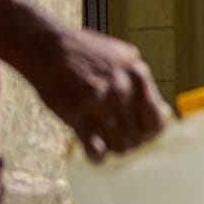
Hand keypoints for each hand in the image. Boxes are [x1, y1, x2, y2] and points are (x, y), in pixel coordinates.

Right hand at [25, 28, 168, 159]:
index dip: (150, 132)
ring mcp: (101, 105)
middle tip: (120, 139)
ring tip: (106, 142)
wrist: (45, 47)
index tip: (140, 134)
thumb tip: (159, 107)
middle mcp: (123, 91)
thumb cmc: (83, 52)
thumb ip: (139, 79)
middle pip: (139, 136)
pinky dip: (97, 156)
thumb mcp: (121, 56)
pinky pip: (97, 151)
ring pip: (121, 146)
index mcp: (138, 76)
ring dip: (114, 148)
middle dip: (131, 142)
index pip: (156, 121)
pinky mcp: (78, 118)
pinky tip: (93, 151)